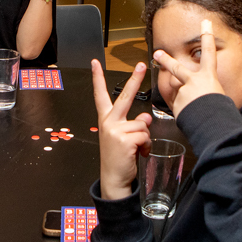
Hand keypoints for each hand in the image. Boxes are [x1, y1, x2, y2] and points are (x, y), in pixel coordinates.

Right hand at [91, 60, 152, 200]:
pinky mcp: (125, 140)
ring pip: (143, 123)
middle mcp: (109, 121)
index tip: (95, 62)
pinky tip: (139, 153)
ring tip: (137, 148)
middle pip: (125, 96)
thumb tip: (145, 117)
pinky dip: (146, 146)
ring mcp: (116, 130)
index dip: (97, 78)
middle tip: (141, 65)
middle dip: (135, 79)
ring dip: (145, 137)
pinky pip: (145, 136)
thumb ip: (133, 123)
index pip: (100, 95)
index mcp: (106, 119)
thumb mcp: (123, 137)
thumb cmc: (119, 157)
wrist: (114, 178)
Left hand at [153, 17, 227, 116]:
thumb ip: (209, 92)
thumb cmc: (221, 113)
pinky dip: (183, 112)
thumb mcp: (220, 96)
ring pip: (178, 93)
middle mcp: (194, 81)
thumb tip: (203, 97)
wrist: (211, 123)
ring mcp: (183, 92)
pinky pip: (178, 107)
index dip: (207, 36)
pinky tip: (190, 117)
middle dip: (166, 60)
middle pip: (177, 68)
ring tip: (183, 103)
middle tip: (158, 54)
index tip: (205, 24)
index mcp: (209, 77)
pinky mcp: (176, 103)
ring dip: (180, 98)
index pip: (209, 52)